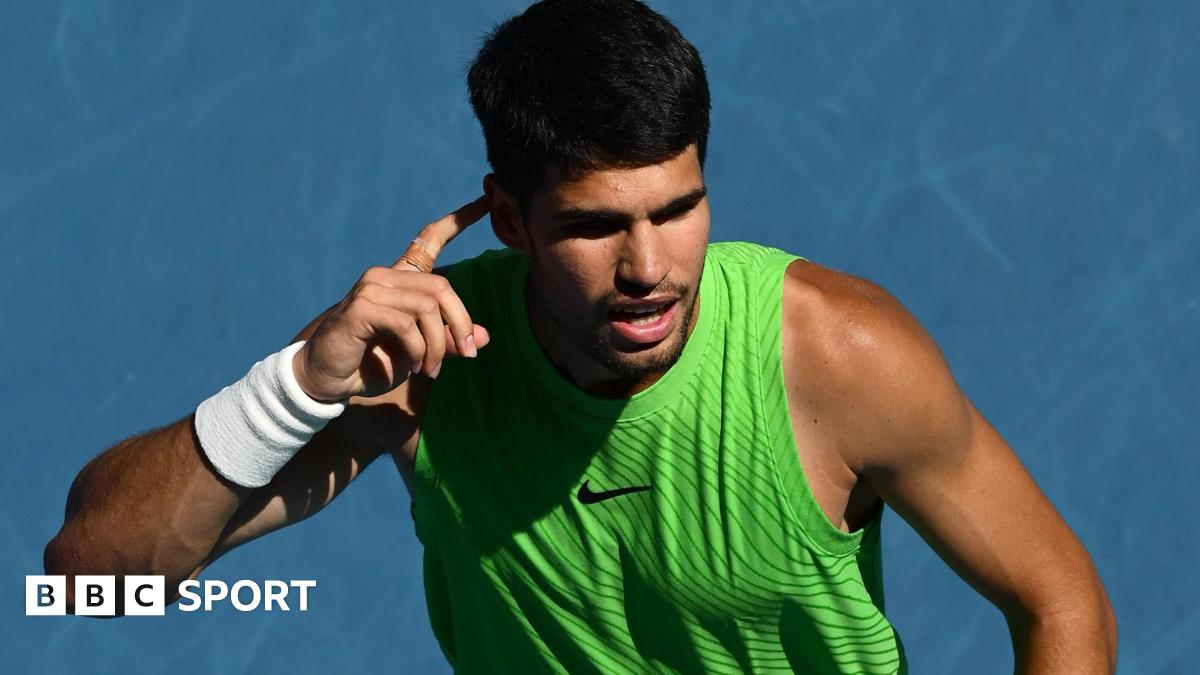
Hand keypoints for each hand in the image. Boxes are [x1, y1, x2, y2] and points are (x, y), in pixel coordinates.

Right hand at [293, 196, 491, 400]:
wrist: (328, 378)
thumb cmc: (372, 363)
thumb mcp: (420, 352)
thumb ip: (447, 340)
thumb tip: (485, 337)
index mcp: (401, 280)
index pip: (429, 239)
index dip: (458, 220)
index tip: (485, 201)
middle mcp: (385, 276)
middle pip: (442, 288)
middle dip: (461, 324)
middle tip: (466, 353)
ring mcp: (371, 288)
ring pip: (427, 308)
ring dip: (437, 345)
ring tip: (431, 368)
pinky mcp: (361, 307)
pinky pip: (406, 324)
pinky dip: (417, 350)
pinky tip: (412, 365)